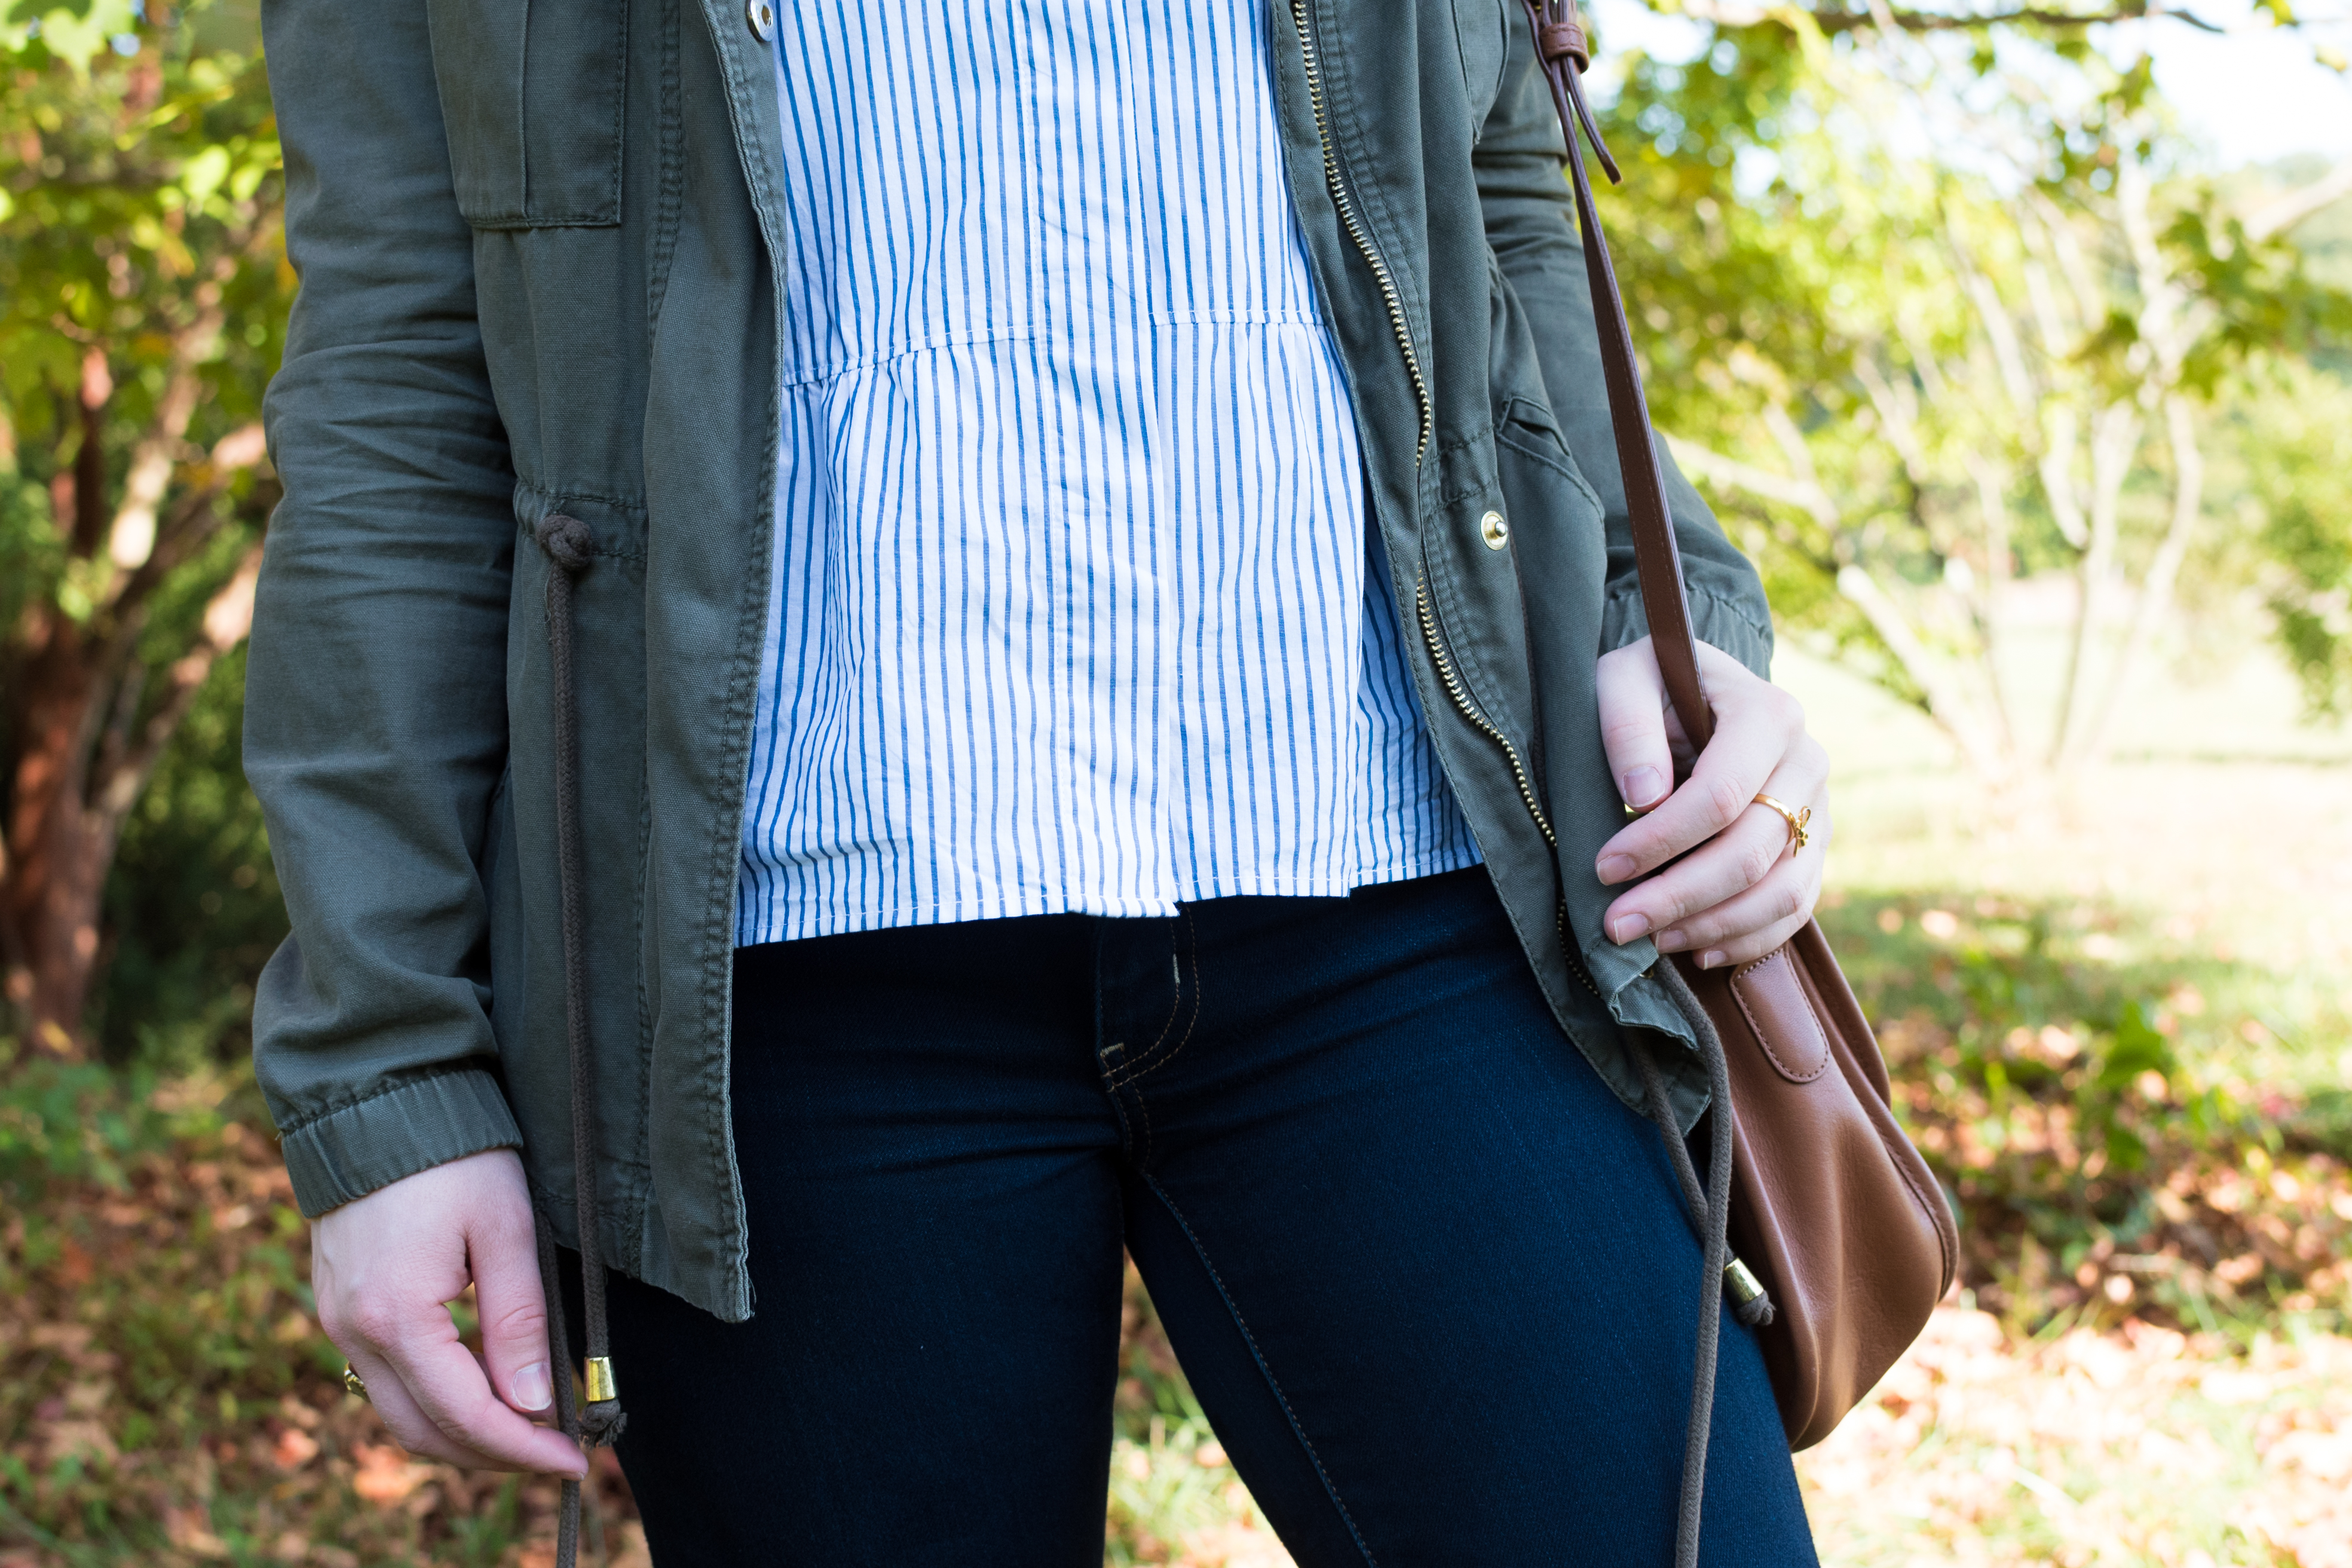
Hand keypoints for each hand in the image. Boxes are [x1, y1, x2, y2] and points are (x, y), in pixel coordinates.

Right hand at [311, 1148, 586, 1476]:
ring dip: (463, 1432)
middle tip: (557, 1452)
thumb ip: (519, 1321)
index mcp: (395, 1317)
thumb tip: (533, 1405)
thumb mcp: (506, 1229)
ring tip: (530, 1427)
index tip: (576, 1459)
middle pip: (425, 1431)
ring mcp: (338, 1322)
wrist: (377, 1099)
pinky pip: (385, 1378)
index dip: (523, 1449)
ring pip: (401, 1412)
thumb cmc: (452, 1156)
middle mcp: (353, 1332)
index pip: (466, 1416)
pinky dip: (436, 1397)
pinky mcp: (338, 1308)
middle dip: (494, 1454)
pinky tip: (486, 1384)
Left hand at [1591, 636, 1830, 969]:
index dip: (1661, 841)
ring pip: (1781, 890)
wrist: (1694, 694)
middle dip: (1679, 897)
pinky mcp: (1813, 846)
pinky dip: (1748, 939)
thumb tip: (1646, 796)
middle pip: (1751, 852)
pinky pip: (1796, 908)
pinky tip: (1697, 951)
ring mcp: (1817, 809)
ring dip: (1713, 927)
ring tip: (1652, 940)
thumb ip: (1628, 725)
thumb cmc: (1651, 686)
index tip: (1605, 868)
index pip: (1721, 796)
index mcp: (1768, 714)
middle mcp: (1807, 762)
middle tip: (1618, 925)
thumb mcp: (1623, 679)